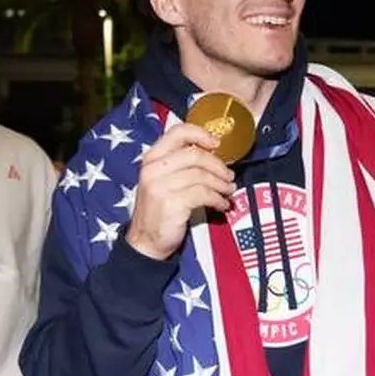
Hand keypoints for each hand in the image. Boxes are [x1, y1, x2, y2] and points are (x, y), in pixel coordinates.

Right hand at [125, 124, 236, 260]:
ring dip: (221, 184)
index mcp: (151, 158)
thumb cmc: (159, 210)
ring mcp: (161, 186)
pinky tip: (221, 205)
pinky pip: (203, 194)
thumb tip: (213, 156)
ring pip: (202, 175)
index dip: (201, 134)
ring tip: (228, 191)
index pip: (177, 133)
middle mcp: (153, 169)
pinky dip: (217, 199)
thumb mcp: (162, 181)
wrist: (146, 242)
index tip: (217, 144)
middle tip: (229, 176)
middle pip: (195, 155)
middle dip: (218, 166)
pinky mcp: (172, 203)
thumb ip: (180, 165)